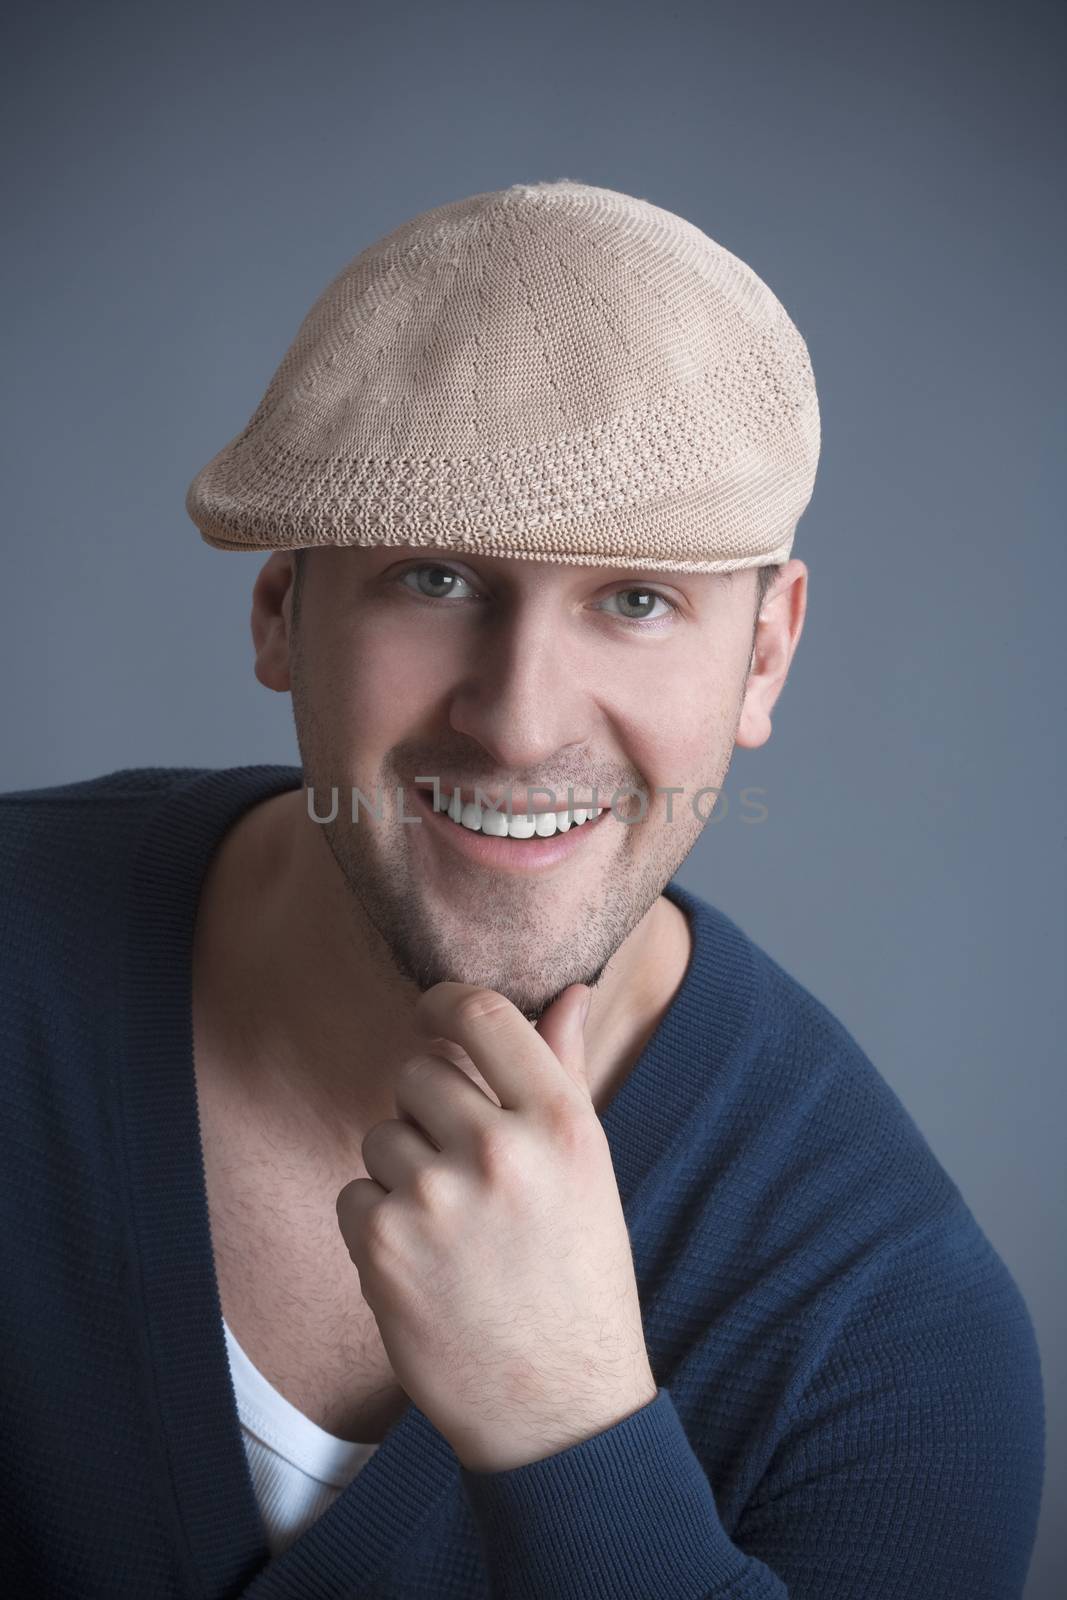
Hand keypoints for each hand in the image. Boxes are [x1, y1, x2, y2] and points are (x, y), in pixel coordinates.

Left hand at [335, 981, 657, 1471]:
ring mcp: (435, 1198)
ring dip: (402, 1170)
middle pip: (416, 1073)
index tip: (433, 1013)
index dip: (444, 1002)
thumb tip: (569, 990)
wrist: (556, 1405)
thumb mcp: (590, 1167)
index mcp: (559, 1124)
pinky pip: (353, 1192)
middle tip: (466, 1172)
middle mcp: (499, 1151)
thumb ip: (566, 1069)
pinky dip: (376, 1222)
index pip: (481, 1015)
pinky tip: (425, 1262)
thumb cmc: (578, 1274)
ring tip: (453, 1228)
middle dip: (428, 1111)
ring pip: (380, 1133)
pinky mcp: (382, 1246)